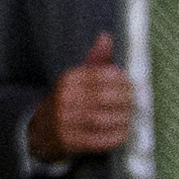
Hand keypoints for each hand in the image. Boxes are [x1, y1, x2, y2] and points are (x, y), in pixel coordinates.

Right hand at [45, 29, 135, 155]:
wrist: (41, 130)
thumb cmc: (68, 100)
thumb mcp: (77, 78)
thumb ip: (95, 60)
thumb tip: (106, 37)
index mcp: (67, 80)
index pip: (100, 76)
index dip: (120, 80)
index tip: (132, 83)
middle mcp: (63, 100)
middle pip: (102, 98)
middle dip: (125, 100)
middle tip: (137, 102)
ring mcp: (64, 122)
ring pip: (101, 119)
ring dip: (122, 118)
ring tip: (131, 116)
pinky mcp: (69, 142)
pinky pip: (97, 140)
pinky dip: (115, 136)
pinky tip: (124, 132)